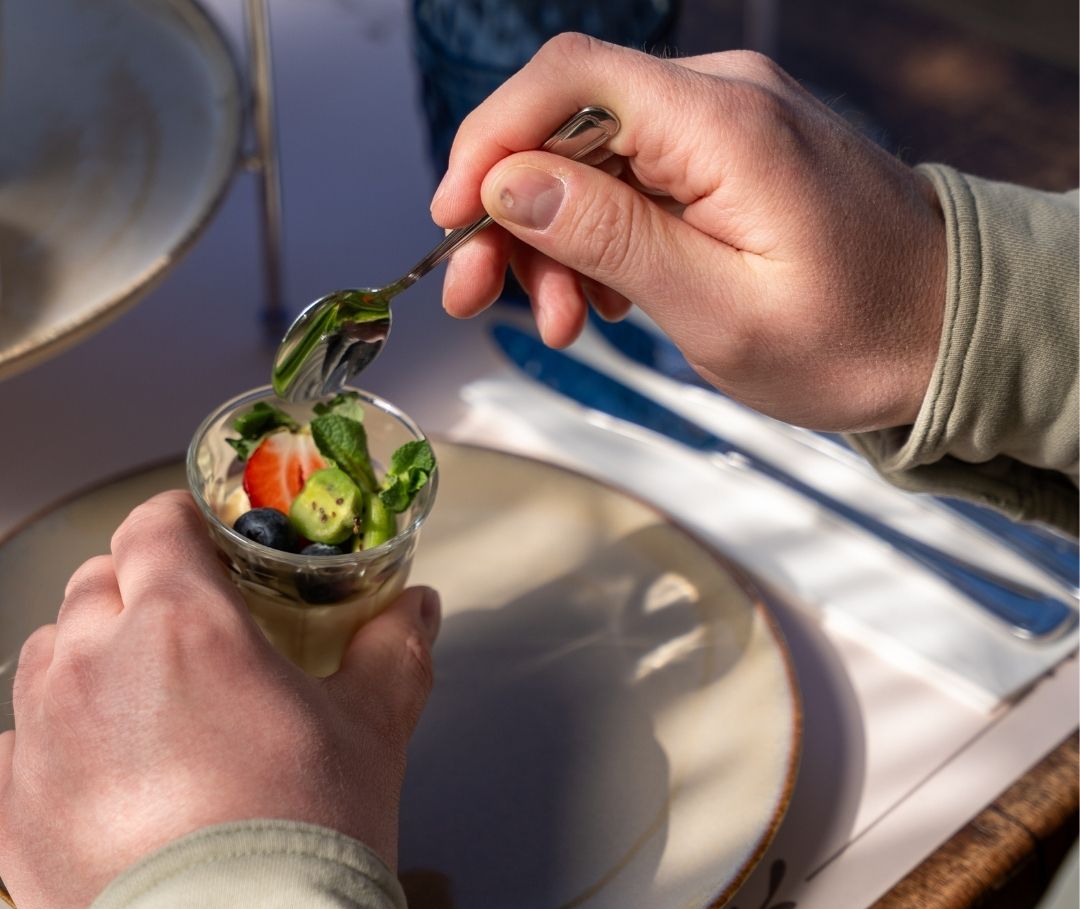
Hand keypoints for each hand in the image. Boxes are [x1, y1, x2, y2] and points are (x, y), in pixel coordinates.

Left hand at [0, 490, 440, 908]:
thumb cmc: (303, 839)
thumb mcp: (371, 728)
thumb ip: (393, 648)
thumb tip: (418, 608)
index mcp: (183, 626)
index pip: (153, 527)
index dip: (179, 521)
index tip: (199, 537)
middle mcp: (95, 666)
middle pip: (96, 582)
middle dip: (140, 586)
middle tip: (189, 624)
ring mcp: (42, 738)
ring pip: (49, 653)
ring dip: (92, 654)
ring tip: (146, 697)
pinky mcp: (12, 808)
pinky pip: (23, 738)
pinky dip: (61, 733)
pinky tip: (111, 768)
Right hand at [431, 34, 946, 432]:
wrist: (943, 334)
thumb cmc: (855, 334)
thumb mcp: (718, 308)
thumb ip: (609, 237)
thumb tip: (509, 181)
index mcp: (723, 125)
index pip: (569, 79)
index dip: (490, 138)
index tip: (452, 215)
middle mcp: (721, 103)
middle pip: (567, 126)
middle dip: (510, 215)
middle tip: (480, 298)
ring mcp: (723, 130)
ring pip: (591, 162)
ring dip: (553, 243)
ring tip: (563, 323)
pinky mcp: (724, 164)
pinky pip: (632, 184)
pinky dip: (598, 242)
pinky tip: (604, 300)